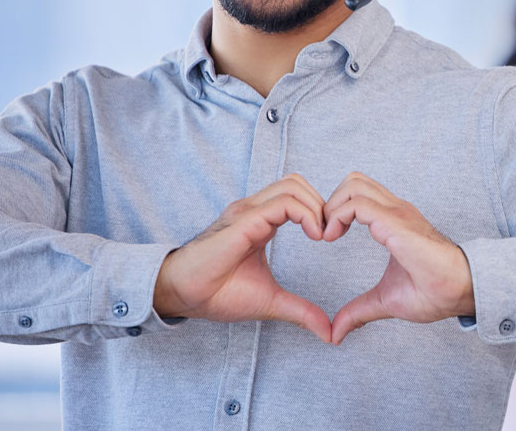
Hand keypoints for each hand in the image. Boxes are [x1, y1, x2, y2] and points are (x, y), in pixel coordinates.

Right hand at [153, 174, 331, 342]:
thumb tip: (329, 332)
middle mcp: (254, 209)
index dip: (319, 211)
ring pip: (293, 186)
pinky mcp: (244, 220)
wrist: (184, 295)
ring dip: (316, 207)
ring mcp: (248, 211)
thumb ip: (301, 311)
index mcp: (260, 221)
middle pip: (297, 183)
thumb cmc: (218, 294)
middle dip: (322, 204)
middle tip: (330, 234)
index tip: (331, 239)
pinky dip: (306, 214)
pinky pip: (283, 203)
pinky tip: (314, 236)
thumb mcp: (271, 302)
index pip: (296, 196)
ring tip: (322, 236)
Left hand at [323, 172, 474, 344]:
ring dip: (332, 206)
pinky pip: (357, 203)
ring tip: (328, 235)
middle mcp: (394, 209)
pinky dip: (336, 216)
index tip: (327, 238)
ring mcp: (396, 211)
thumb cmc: (435, 292)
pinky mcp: (395, 221)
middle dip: (331, 201)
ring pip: (353, 183)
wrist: (462, 291)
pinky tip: (333, 238)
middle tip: (324, 233)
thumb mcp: (385, 301)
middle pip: (353, 180)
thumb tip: (337, 332)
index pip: (359, 194)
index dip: (336, 210)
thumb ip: (359, 311)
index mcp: (393, 221)